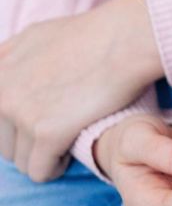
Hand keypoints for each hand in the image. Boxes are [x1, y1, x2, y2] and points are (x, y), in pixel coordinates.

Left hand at [0, 0, 162, 181]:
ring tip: (67, 140)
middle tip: (58, 130)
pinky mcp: (45, 132)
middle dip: (28, 142)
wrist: (125, 39)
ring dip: (41, 156)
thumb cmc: (94, 34)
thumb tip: (6, 75)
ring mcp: (21, 111)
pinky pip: (39, 171)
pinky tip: (70, 153)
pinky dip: (54, 168)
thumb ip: (14, 60)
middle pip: (4, 141)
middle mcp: (2, 89)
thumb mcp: (38, 35)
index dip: (18, 121)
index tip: (39, 119)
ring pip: (20, 160)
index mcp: (0, 67)